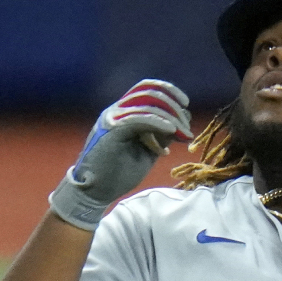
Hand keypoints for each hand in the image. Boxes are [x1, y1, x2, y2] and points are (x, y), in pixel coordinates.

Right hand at [49, 79, 192, 229]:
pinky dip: (158, 123)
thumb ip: (162, 136)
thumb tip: (182, 121)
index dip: (168, 91)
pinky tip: (171, 130)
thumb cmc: (119, 173)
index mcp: (124, 113)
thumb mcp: (148, 151)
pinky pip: (139, 119)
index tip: (185, 104)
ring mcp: (113, 118)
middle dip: (173, 107)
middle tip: (186, 126)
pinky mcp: (112, 130)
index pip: (147, 89)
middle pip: (150, 92)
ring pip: (147, 104)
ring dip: (170, 117)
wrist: (95, 191)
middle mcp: (117, 111)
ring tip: (184, 134)